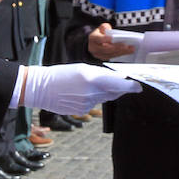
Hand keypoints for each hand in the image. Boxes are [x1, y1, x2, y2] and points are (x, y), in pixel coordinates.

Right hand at [19, 63, 140, 113]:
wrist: (40, 89)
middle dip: (119, 88)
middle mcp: (91, 94)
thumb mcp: (81, 68)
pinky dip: (93, 97)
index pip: (118, 85)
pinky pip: (93, 103)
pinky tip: (82, 92)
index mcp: (92, 79)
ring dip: (104, 92)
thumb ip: (100, 74)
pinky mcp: (81, 111)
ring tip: (91, 84)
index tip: (138, 86)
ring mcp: (86, 104)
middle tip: (123, 83)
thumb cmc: (60, 74)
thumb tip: (117, 78)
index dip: (130, 87)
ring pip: (103, 98)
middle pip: (113, 93)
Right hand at [87, 22, 135, 60]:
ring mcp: (98, 54)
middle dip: (118, 47)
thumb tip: (110, 30)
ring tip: (131, 49)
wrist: (93, 43)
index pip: (100, 39)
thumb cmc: (99, 34)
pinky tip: (128, 52)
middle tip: (127, 46)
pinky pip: (112, 57)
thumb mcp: (100, 28)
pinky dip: (120, 54)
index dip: (106, 39)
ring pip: (110, 54)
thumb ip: (104, 27)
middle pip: (107, 49)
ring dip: (121, 52)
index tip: (114, 38)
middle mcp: (94, 48)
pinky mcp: (103, 58)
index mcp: (93, 38)